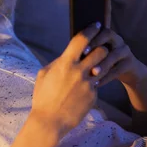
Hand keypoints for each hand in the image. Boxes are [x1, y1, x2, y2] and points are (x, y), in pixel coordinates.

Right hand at [30, 22, 108, 139]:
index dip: (91, 30)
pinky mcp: (94, 96)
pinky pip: (97, 85)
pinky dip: (92, 84)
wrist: (50, 121)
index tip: (96, 25)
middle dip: (101, 48)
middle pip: (100, 51)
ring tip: (93, 69)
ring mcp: (88, 84)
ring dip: (99, 66)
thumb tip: (68, 54)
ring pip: (102, 67)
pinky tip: (83, 90)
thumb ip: (58, 62)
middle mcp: (79, 72)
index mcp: (65, 63)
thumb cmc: (43, 97)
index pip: (82, 39)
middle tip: (99, 49)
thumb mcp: (44, 74)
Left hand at [86, 0, 146, 89]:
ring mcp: (125, 49)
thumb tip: (69, 46)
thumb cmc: (100, 64)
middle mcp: (116, 37)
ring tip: (92, 73)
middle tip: (84, 52)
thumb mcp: (90, 55)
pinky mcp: (130, 63)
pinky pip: (118, 69)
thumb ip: (83, 48)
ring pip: (113, 53)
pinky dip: (106, 77)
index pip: (104, 11)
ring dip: (101, 64)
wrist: (124, 76)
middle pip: (106, 33)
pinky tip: (97, 84)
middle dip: (95, 42)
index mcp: (104, 33)